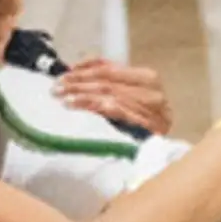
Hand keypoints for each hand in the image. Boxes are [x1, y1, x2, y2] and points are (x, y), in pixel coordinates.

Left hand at [55, 59, 174, 135]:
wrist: (163, 153)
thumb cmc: (144, 123)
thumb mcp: (129, 97)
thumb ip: (111, 81)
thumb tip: (77, 68)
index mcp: (148, 78)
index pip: (111, 69)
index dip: (86, 69)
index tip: (66, 73)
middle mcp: (151, 91)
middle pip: (107, 82)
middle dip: (79, 82)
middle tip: (57, 87)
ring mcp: (150, 109)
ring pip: (108, 94)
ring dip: (81, 94)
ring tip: (62, 97)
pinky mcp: (145, 125)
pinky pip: (113, 110)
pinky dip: (92, 105)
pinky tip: (75, 106)